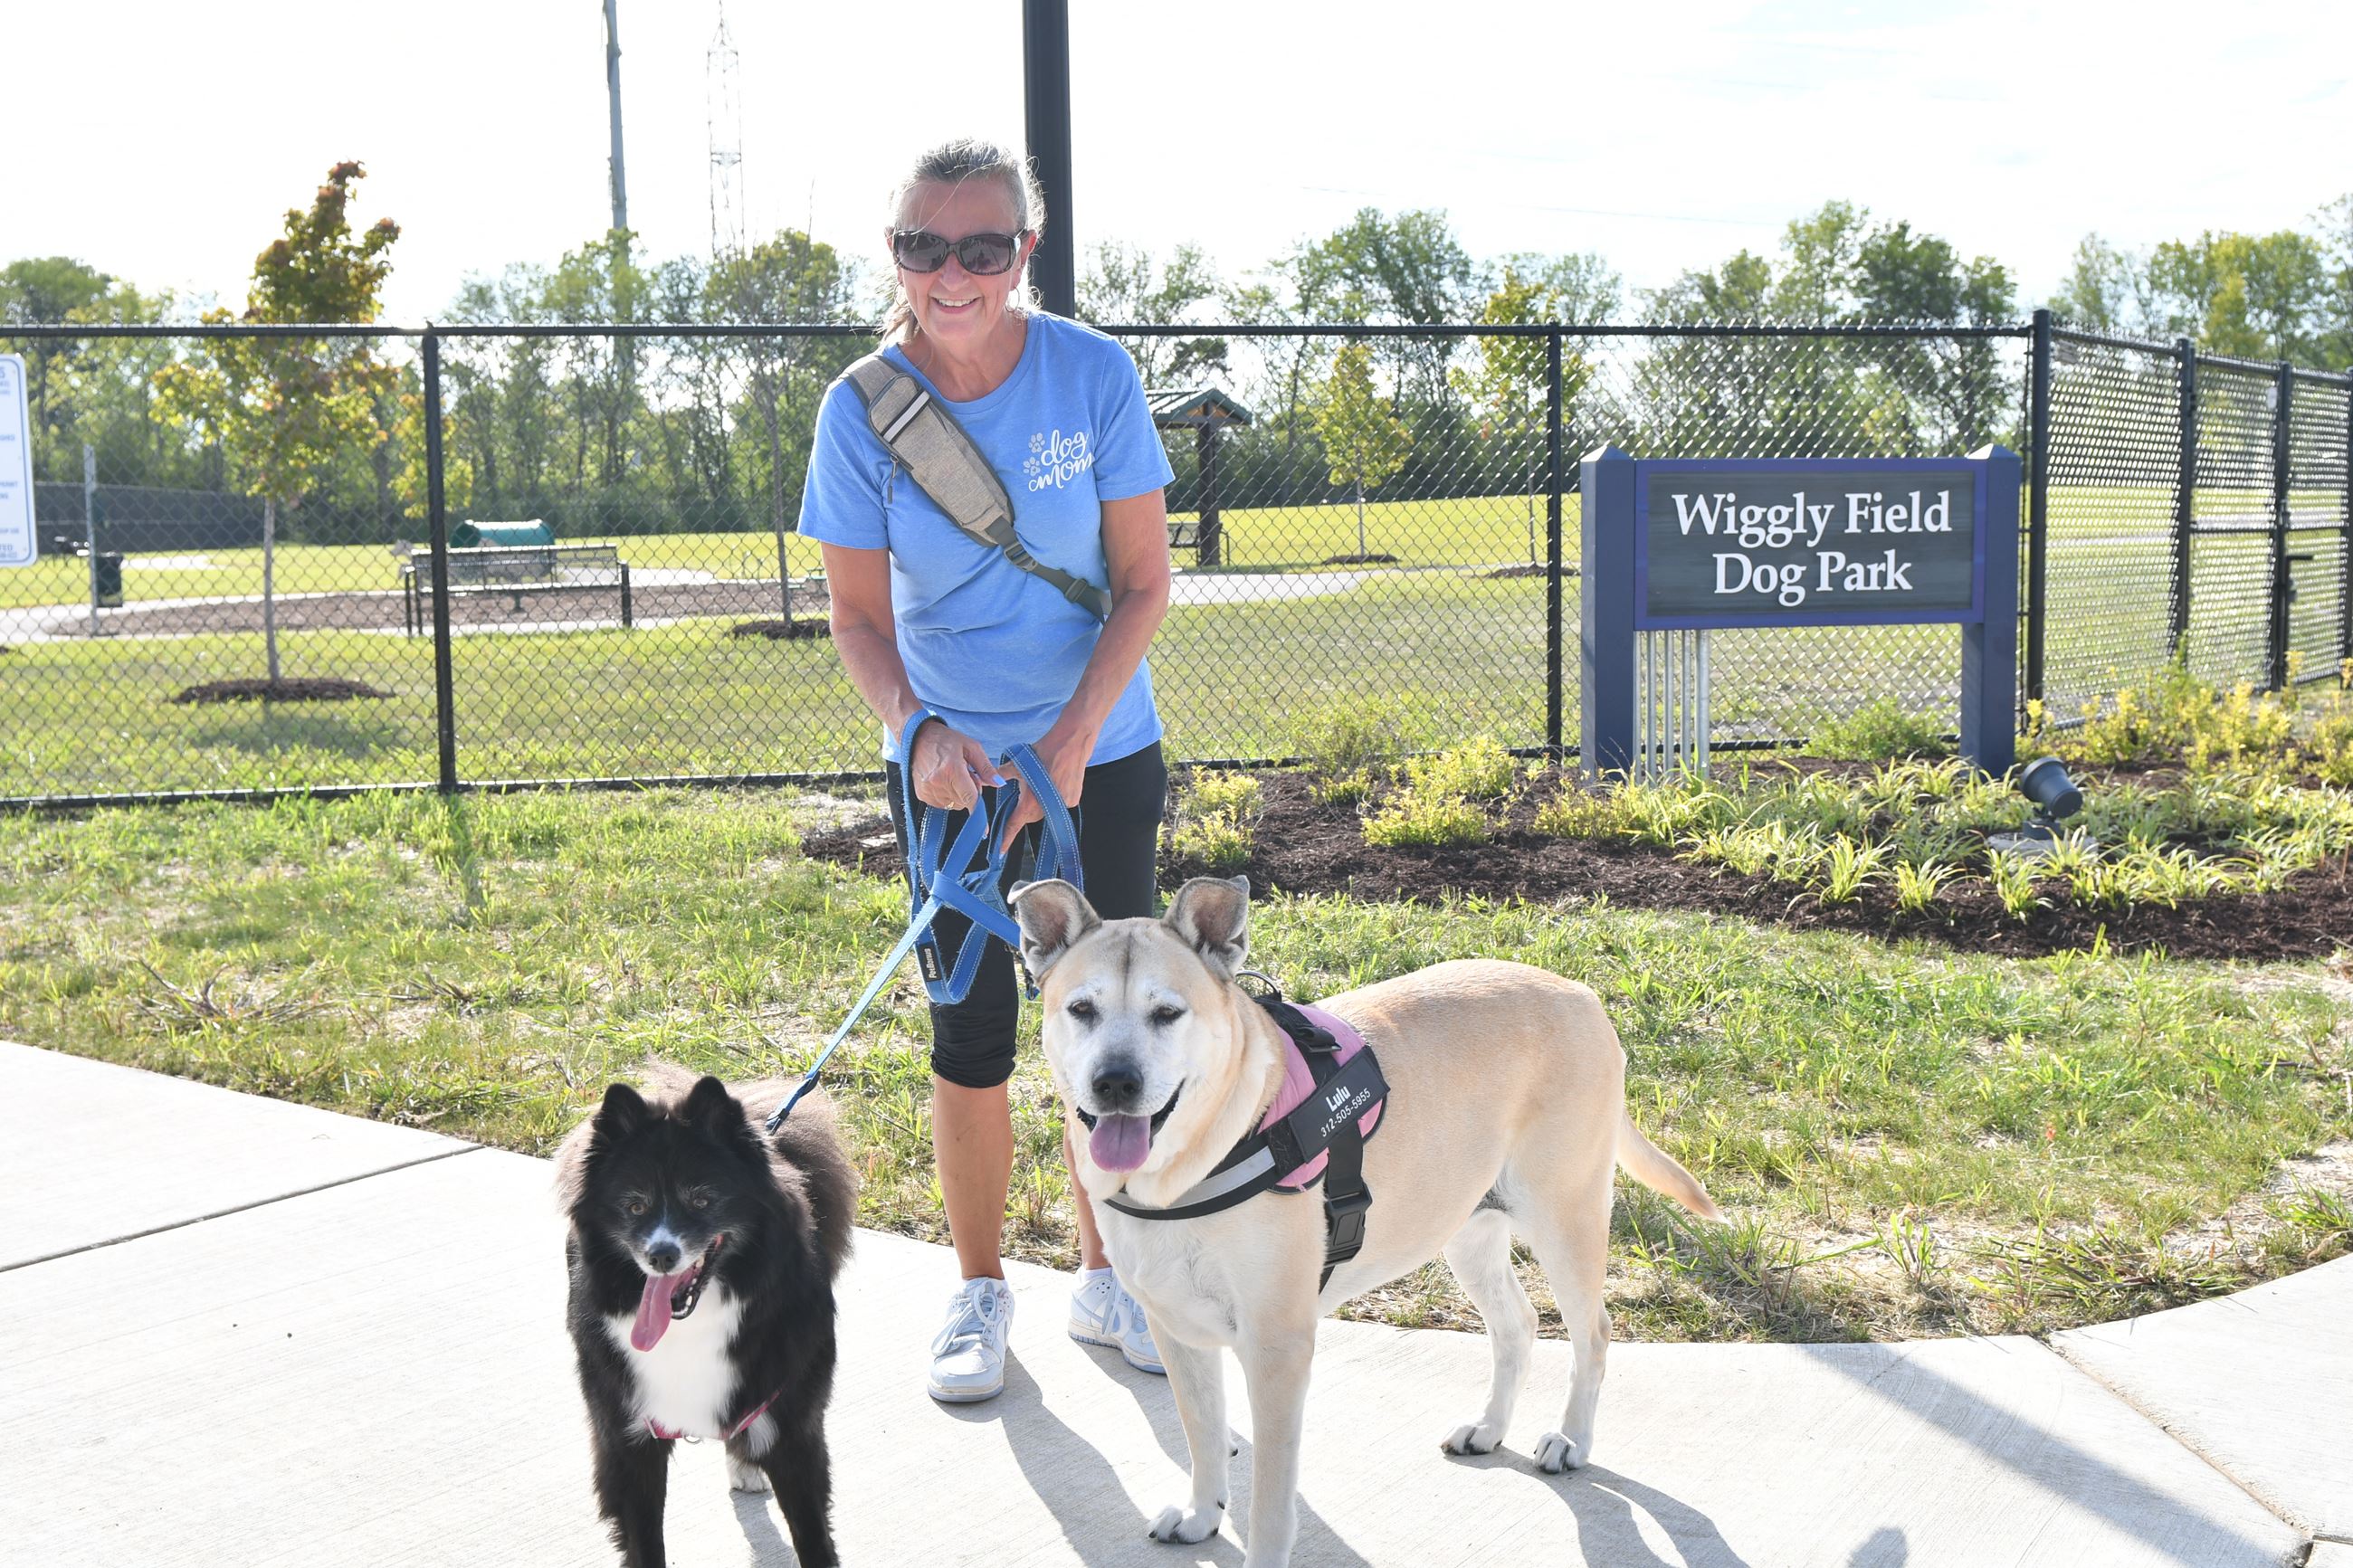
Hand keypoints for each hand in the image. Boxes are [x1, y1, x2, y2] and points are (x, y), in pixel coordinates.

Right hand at [909, 718, 1001, 811]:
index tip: (983, 830)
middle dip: (969, 791)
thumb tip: (998, 783)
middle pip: (964, 801)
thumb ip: (986, 767)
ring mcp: (928, 790)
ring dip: (957, 794)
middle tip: (964, 774)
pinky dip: (947, 796)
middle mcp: (939, 783)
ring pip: (953, 804)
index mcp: (952, 770)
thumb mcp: (971, 747)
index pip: (969, 798)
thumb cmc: (947, 740)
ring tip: (951, 775)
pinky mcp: (922, 795)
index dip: (978, 812)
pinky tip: (943, 780)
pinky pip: (942, 804)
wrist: (918, 738)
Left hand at [1000, 721, 1092, 854]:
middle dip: (1025, 806)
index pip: (1014, 825)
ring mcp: (1061, 805)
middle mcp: (1046, 808)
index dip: (1006, 838)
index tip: (1000, 852)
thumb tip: (984, 780)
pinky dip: (1053, 797)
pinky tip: (1055, 780)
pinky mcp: (1072, 800)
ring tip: (1041, 780)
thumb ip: (1000, 774)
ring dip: (1040, 800)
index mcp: (1029, 802)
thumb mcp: (1017, 763)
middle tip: (1026, 790)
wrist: (1071, 743)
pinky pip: (1057, 804)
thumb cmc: (1042, 752)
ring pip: (1044, 809)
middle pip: (1030, 815)